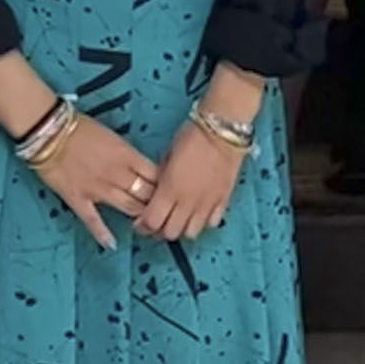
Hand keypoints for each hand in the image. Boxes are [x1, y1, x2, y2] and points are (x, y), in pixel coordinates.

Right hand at [29, 114, 160, 249]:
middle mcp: (117, 174)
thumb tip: (139, 168)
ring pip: (128, 207)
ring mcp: (98, 189)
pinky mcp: (79, 199)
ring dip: (139, 216)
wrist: (50, 132)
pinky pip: (93, 220)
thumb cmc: (80, 128)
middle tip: (162, 211)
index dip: (164, 185)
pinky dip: (103, 234)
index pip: (156, 175)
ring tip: (147, 224)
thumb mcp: (113, 136)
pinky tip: (111, 244)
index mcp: (127, 155)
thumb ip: (128, 155)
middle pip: (146, 194)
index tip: (168, 191)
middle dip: (156, 203)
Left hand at [139, 94, 258, 242]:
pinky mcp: (223, 200)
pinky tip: (200, 211)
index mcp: (169, 190)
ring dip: (183, 228)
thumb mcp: (167, 156)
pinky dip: (204, 221)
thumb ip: (162, 178)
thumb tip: (159, 190)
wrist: (222, 130)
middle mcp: (187, 202)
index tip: (142, 221)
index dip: (144, 225)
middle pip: (170, 233)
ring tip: (180, 218)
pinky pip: (211, 222)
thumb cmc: (192, 136)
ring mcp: (206, 204)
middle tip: (159, 221)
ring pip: (191, 233)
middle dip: (161, 230)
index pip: (151, 222)